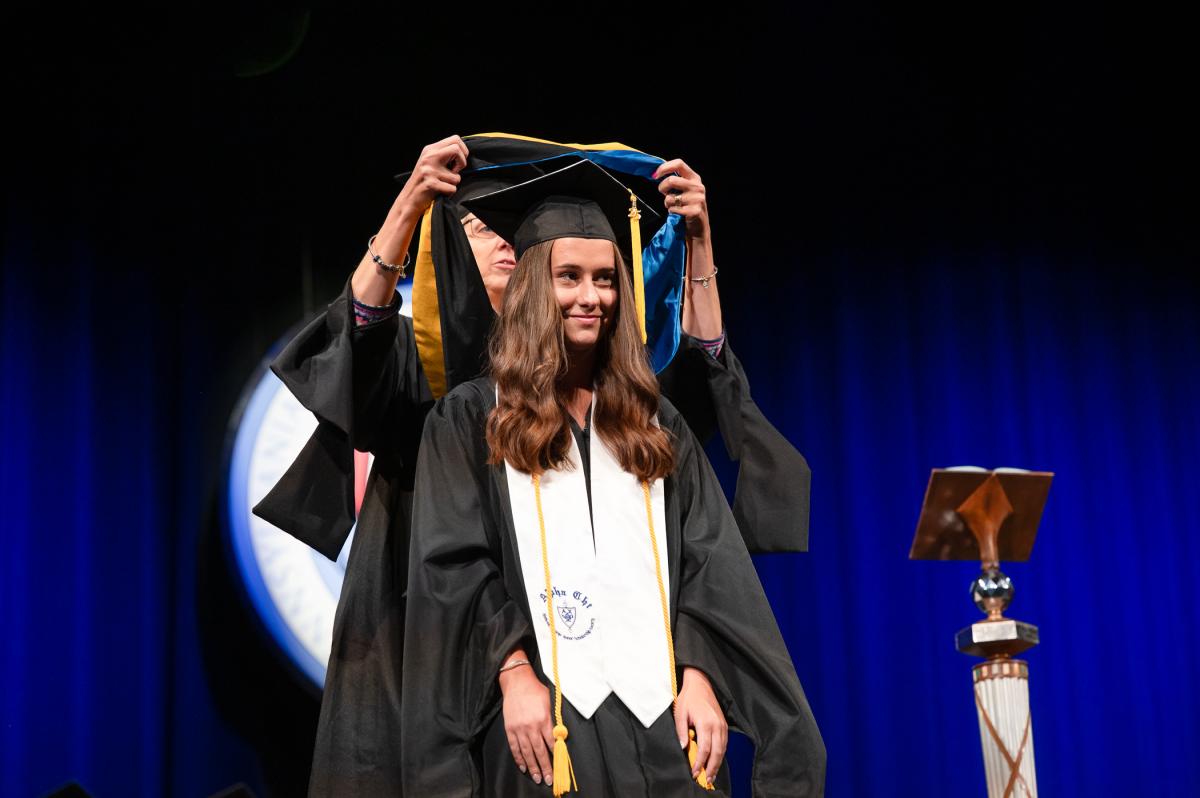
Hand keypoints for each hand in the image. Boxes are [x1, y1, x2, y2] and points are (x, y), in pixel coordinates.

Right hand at [394, 134, 469, 219]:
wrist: (409, 198)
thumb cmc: (423, 181)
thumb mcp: (430, 161)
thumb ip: (444, 155)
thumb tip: (463, 153)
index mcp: (430, 149)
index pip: (455, 139)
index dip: (463, 151)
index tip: (458, 162)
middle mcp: (429, 157)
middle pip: (457, 149)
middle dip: (462, 162)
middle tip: (455, 171)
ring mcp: (429, 170)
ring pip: (457, 176)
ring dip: (453, 183)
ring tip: (443, 184)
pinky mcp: (431, 184)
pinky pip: (452, 188)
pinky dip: (450, 192)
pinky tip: (441, 191)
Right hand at [499, 660, 555, 786]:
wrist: (516, 682)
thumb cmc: (535, 690)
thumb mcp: (548, 701)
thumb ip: (552, 719)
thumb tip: (558, 734)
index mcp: (543, 719)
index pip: (551, 742)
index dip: (555, 755)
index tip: (559, 765)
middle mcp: (531, 726)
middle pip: (540, 751)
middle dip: (545, 767)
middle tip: (549, 779)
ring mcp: (519, 729)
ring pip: (527, 752)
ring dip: (533, 767)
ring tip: (537, 778)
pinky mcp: (510, 729)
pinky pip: (514, 747)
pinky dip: (519, 758)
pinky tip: (523, 767)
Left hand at [653, 158, 709, 241]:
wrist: (699, 227)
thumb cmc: (687, 206)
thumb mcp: (685, 190)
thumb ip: (675, 181)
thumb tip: (656, 173)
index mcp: (695, 178)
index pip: (679, 164)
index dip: (664, 167)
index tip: (655, 175)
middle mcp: (698, 186)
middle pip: (671, 180)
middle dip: (662, 188)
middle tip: (663, 194)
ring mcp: (697, 199)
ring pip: (670, 197)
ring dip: (667, 203)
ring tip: (674, 206)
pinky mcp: (694, 211)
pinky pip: (673, 209)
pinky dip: (671, 212)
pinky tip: (678, 214)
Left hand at [675, 666, 727, 782]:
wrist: (701, 683)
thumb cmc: (689, 697)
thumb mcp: (680, 713)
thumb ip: (681, 731)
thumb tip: (683, 748)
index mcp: (706, 723)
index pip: (704, 749)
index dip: (700, 763)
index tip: (695, 772)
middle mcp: (717, 725)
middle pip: (717, 752)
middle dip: (712, 768)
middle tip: (706, 780)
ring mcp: (722, 725)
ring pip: (723, 749)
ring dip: (717, 763)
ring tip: (711, 774)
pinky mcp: (724, 725)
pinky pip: (725, 743)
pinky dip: (721, 754)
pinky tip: (715, 760)